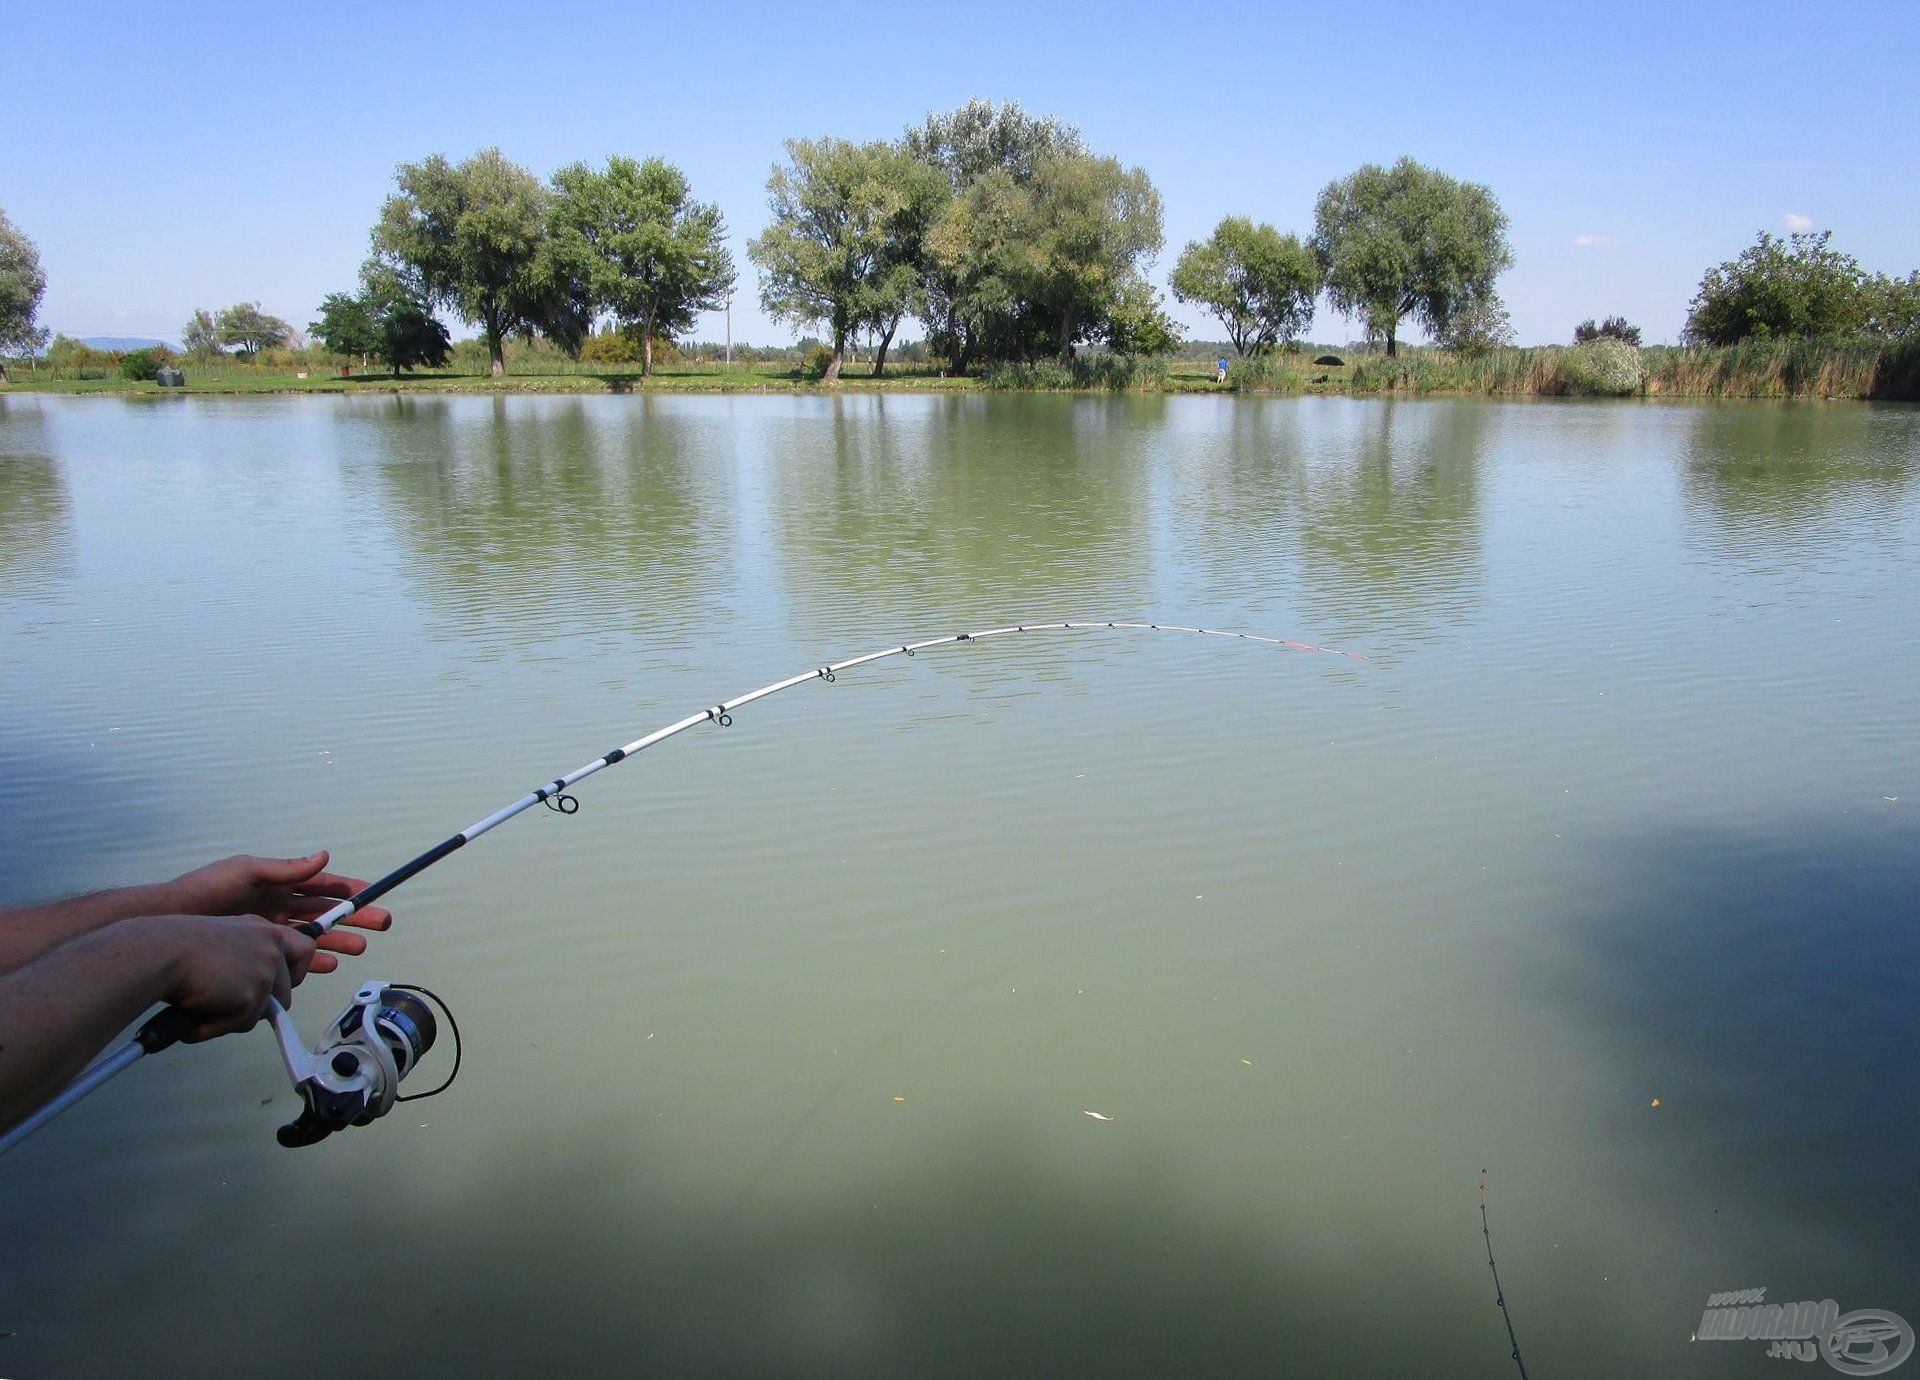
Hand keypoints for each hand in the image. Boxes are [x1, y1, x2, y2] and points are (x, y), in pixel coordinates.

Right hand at [139, 914, 317, 1042]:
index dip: (294, 974)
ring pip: (262, 1014)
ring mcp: (265, 969)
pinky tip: (194, 1015)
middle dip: (257, 1006)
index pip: (304, 950)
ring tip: (202, 1006)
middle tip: (223, 1004)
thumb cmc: (175, 948)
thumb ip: (243, 961)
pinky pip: (240, 1025)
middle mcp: (270, 946)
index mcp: (262, 930)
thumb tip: (254, 996)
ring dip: (233, 1018)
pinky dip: (216, 1027)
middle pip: (286, 993)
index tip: (274, 988)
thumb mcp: (221, 945)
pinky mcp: (254, 993)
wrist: (158, 953)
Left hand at [160, 852, 391, 974]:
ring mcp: (271, 929)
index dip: (349, 888)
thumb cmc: (206, 891)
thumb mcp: (247, 871)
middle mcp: (280, 906)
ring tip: (360, 948)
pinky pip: (293, 955)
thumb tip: (324, 857)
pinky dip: (312, 960)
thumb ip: (286, 869)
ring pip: (315, 935)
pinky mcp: (261, 949)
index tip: (373, 893)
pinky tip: (328, 965)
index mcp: (278, 884)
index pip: (322, 885)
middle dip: (354, 917)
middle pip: (326, 911)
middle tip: (380, 924)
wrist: (172, 920)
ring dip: (338, 941)